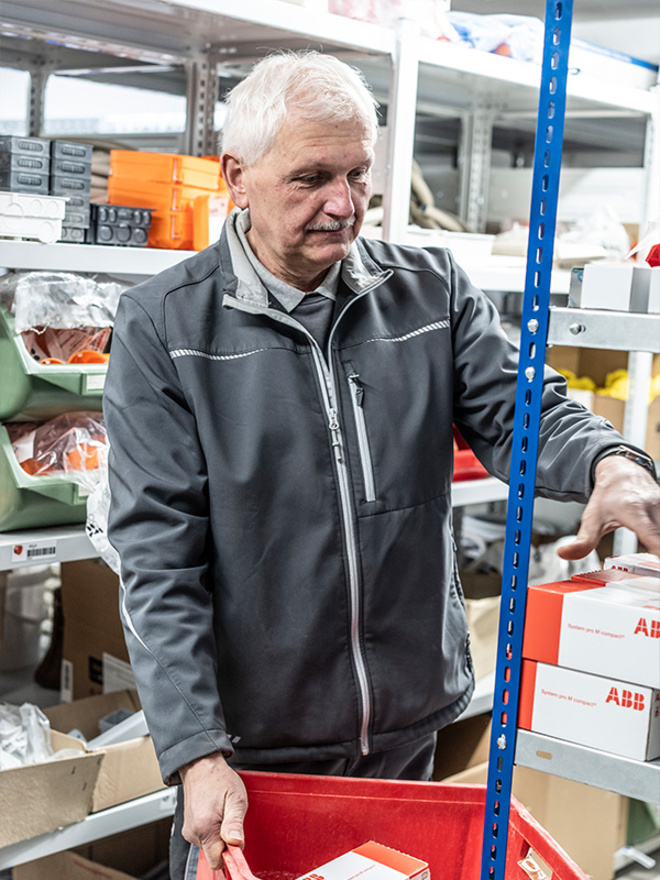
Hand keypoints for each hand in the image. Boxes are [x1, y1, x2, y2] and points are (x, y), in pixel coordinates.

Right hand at [179, 751, 247, 868]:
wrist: (201, 765)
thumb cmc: (219, 779)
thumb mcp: (235, 798)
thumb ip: (235, 823)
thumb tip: (236, 843)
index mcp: (205, 828)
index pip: (218, 860)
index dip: (231, 854)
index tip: (237, 840)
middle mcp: (194, 832)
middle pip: (214, 853)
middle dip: (226, 842)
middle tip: (230, 818)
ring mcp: (189, 830)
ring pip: (210, 846)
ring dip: (219, 834)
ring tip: (222, 812)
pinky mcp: (189, 828)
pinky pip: (204, 838)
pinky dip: (212, 830)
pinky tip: (214, 813)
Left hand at [557, 454, 659, 560]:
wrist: (621, 471)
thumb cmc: (608, 495)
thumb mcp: (592, 518)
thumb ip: (582, 541)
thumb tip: (564, 554)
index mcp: (634, 511)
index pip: (652, 535)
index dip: (659, 550)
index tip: (658, 561)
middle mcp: (654, 507)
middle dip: (659, 552)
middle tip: (652, 568)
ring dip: (659, 545)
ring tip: (653, 559)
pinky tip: (654, 546)